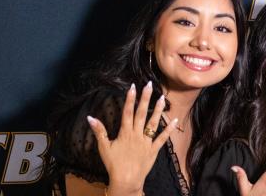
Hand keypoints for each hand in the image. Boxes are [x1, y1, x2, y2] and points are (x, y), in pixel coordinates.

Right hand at [86, 81, 178, 195]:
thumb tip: (90, 117)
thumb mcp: (103, 147)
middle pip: (141, 114)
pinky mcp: (154, 150)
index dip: (130, 99)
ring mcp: (146, 142)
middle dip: (144, 98)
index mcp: (125, 133)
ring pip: (153, 123)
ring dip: (158, 110)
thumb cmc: (113, 164)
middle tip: (148, 85)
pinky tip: (175, 121)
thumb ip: (99, 131)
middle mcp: (137, 135)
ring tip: (162, 97)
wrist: (126, 180)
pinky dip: (169, 130)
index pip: (127, 112)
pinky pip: (163, 138)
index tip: (132, 87)